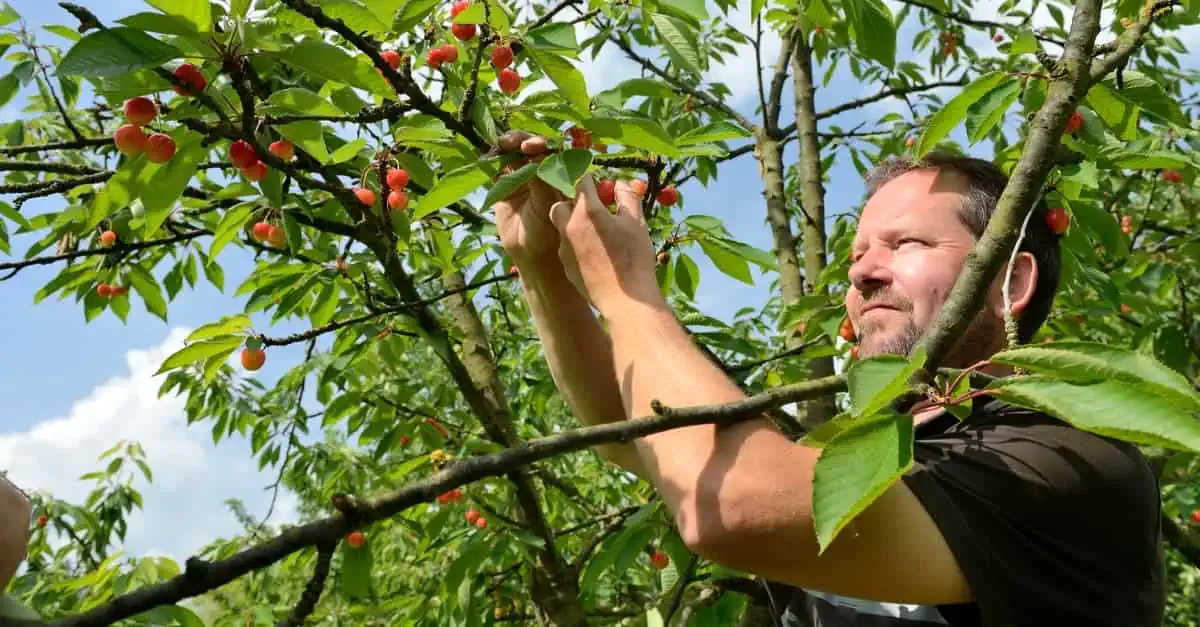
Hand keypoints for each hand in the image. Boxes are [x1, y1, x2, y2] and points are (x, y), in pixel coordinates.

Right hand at [491, 131, 567, 266]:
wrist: (530, 253)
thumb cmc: (548, 231)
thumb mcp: (547, 204)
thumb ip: (541, 180)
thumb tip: (534, 156)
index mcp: (560, 173)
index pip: (552, 149)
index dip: (542, 143)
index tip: (531, 146)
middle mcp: (543, 171)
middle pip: (532, 147)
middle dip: (522, 140)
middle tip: (511, 142)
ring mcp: (524, 176)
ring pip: (515, 154)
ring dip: (507, 146)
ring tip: (500, 145)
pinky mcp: (507, 184)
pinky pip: (499, 168)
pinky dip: (492, 161)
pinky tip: (487, 158)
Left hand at [549, 175, 662, 315]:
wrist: (625, 301)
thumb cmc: (634, 259)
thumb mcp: (636, 223)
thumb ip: (627, 197)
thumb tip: (621, 183)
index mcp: (588, 212)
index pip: (581, 182)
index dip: (591, 181)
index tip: (600, 187)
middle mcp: (569, 227)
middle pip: (561, 203)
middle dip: (574, 203)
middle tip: (594, 210)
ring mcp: (564, 248)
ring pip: (561, 227)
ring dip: (574, 224)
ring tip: (596, 234)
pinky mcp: (565, 266)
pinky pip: (566, 247)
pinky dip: (576, 245)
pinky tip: (595, 255)